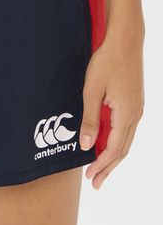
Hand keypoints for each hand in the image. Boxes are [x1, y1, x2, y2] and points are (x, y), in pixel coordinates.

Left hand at [79, 30, 143, 188]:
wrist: (125, 41)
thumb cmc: (106, 62)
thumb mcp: (92, 90)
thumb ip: (90, 119)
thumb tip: (87, 145)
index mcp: (126, 114)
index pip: (114, 148)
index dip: (101, 164)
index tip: (89, 176)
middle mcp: (136, 115)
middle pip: (122, 149)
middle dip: (108, 167)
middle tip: (95, 182)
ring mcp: (137, 108)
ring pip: (126, 140)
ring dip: (112, 155)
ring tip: (100, 168)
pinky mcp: (134, 101)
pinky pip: (126, 128)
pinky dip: (116, 140)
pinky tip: (106, 143)